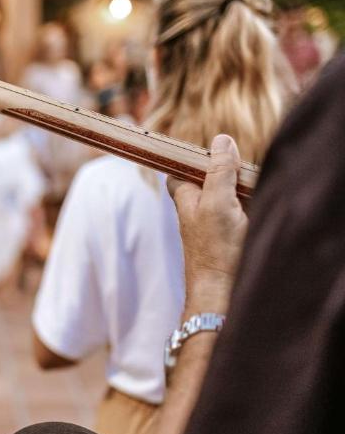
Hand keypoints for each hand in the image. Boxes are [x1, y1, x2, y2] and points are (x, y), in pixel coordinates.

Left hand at [167, 134, 248, 315]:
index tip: (209, 149)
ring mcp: (214, 223)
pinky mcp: (230, 236)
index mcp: (185, 197)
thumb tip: (221, 139)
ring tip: (247, 194)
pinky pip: (239, 212)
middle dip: (224, 171)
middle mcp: (196, 209)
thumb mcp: (217, 202)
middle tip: (240, 168)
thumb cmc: (215, 250)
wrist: (222, 293)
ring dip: (239, 190)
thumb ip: (219, 171)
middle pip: (208, 178)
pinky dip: (248, 208)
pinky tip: (253, 213)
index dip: (193, 157)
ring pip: (226, 195)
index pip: (181, 168)